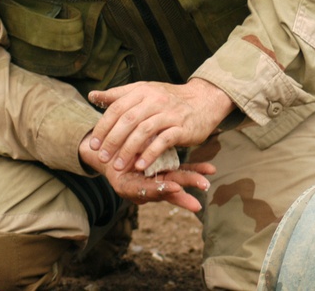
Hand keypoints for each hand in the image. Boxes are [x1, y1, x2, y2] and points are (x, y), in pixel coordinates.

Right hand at [79, 132, 214, 210]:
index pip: (147, 190)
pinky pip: (182, 172)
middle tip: (200, 189)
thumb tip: (104, 121)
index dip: (160, 190)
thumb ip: (112, 144)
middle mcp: (143, 186)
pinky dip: (195, 170)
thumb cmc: (105, 151)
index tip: (175, 188)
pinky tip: (211, 168)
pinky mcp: (167, 171)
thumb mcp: (104, 149)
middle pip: (164, 188)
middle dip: (182, 193)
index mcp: (128, 186)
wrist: (105, 155)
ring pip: (175, 182)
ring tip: (206, 184)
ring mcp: (156, 179)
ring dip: (191, 182)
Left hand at [86, 79, 233, 175]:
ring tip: (118, 166)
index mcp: (143, 91)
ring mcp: (170, 113)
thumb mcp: (144, 92)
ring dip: (128, 150)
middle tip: (103, 158)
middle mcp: (155, 100)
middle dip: (113, 140)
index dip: (103, 127)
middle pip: (128, 120)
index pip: (117, 108)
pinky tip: (140, 166)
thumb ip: (118, 95)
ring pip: (144, 131)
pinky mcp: (182, 127)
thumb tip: (92, 95)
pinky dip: (150, 154)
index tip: (93, 145)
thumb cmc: (169, 99)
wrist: (203, 100)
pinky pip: (163, 141)